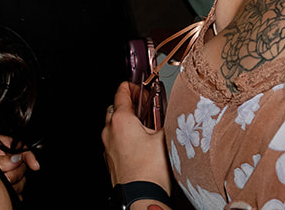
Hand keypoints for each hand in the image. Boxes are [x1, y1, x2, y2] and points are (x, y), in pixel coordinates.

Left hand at [0, 134, 40, 194]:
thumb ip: (0, 159)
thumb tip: (17, 158)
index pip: (20, 147)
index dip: (29, 155)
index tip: (35, 165)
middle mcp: (3, 158)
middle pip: (22, 165)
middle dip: (16, 173)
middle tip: (5, 177)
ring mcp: (5, 172)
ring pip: (21, 179)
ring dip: (14, 184)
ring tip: (1, 184)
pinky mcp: (5, 185)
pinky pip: (18, 191)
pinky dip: (15, 193)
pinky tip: (5, 192)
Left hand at [102, 81, 169, 195]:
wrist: (141, 197)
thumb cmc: (150, 171)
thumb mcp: (165, 138)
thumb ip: (169, 122)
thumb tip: (177, 115)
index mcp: (121, 120)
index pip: (121, 92)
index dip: (133, 87)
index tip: (142, 89)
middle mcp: (110, 131)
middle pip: (114, 108)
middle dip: (128, 104)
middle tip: (144, 106)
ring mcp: (107, 147)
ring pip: (112, 125)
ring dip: (125, 122)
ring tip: (143, 127)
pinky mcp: (110, 160)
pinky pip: (114, 142)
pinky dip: (123, 138)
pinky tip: (138, 145)